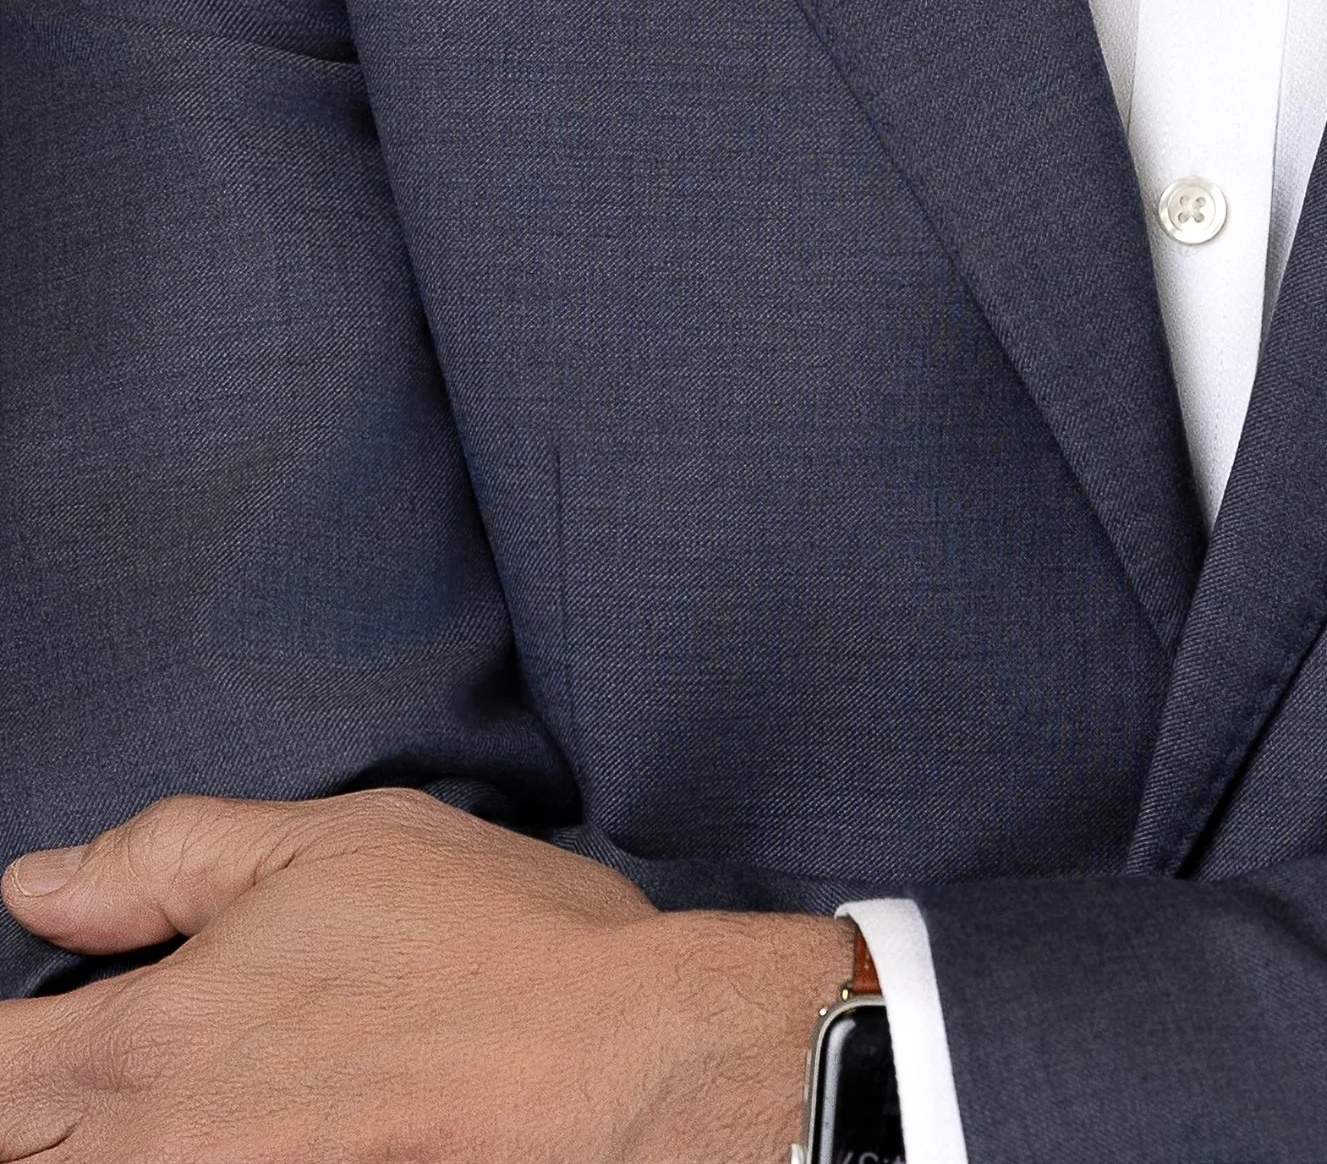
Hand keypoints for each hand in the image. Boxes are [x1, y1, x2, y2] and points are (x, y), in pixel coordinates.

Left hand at [0, 789, 851, 1161]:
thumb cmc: (486, 946)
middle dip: (44, 1101)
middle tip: (118, 1054)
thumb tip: (39, 884)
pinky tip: (255, 1118)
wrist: (616, 1072)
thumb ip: (162, 860)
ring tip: (207, 1081)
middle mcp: (154, 1160)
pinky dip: (188, 1156)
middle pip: (25, 1146)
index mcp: (141, 1051)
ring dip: (111, 1134)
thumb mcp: (325, 845)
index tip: (32, 1015)